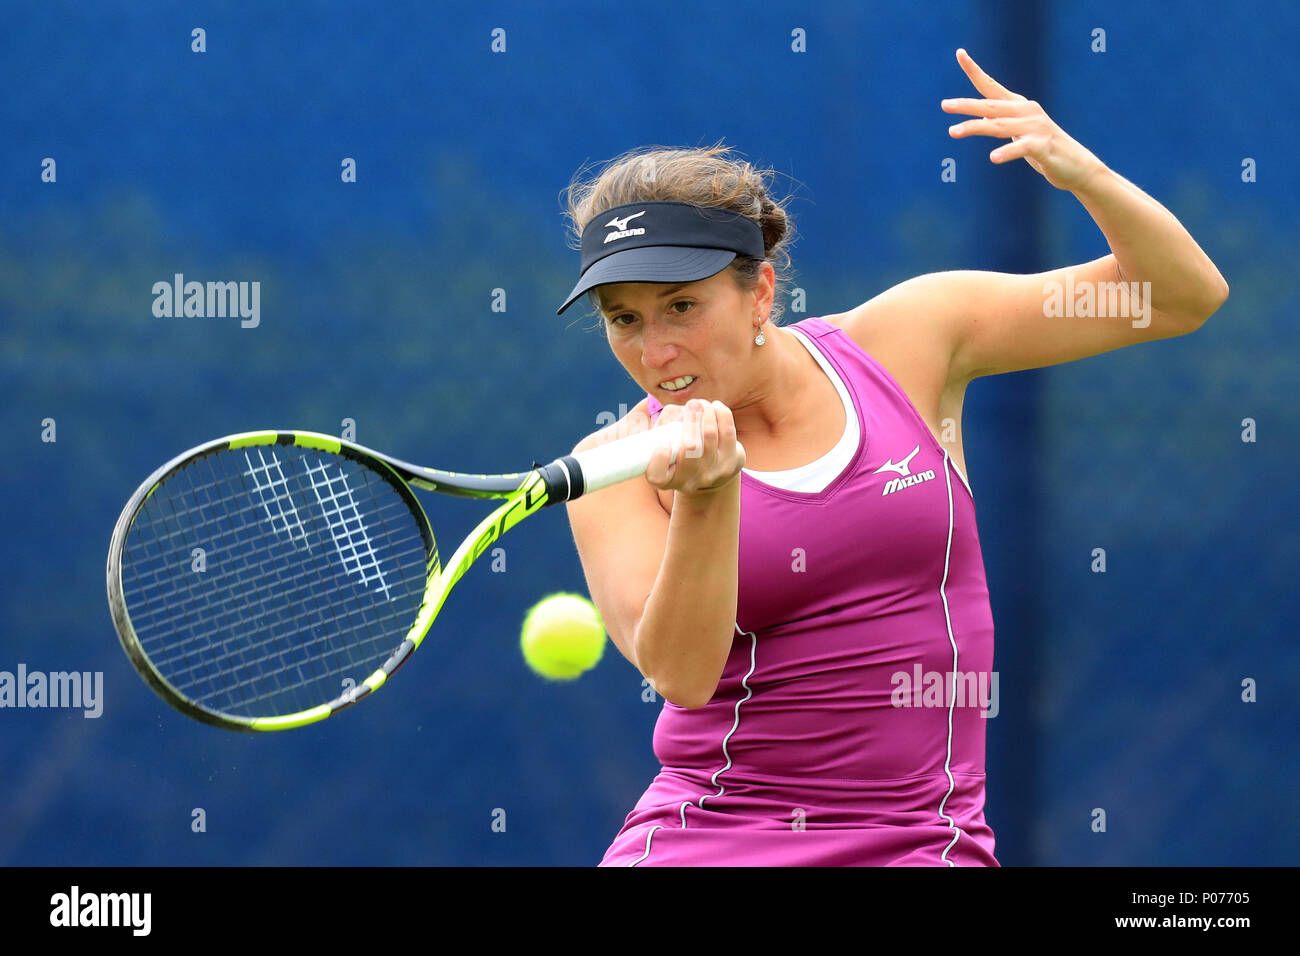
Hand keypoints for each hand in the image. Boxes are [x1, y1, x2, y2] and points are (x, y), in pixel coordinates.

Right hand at [646, 399, 745, 497]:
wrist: (711, 475)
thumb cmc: (677, 455)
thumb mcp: (660, 448)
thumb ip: (651, 432)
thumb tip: (649, 417)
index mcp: (665, 479)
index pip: (657, 476)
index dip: (659, 460)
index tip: (662, 443)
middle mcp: (689, 480)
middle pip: (691, 448)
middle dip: (691, 419)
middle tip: (690, 405)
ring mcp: (712, 473)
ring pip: (710, 434)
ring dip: (705, 411)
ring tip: (700, 404)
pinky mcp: (731, 462)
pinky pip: (727, 431)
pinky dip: (720, 413)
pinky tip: (715, 407)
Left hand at [941, 48, 1105, 191]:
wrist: (1076, 165)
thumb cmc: (1043, 149)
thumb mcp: (1019, 133)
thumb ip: (1001, 122)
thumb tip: (981, 115)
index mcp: (1018, 106)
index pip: (992, 86)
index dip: (975, 71)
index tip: (960, 53)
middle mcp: (1026, 112)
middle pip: (990, 106)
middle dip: (966, 105)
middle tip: (944, 105)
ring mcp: (1035, 128)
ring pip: (999, 126)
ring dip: (975, 128)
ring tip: (953, 131)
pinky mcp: (1042, 147)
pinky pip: (1022, 149)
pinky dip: (1007, 152)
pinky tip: (993, 158)